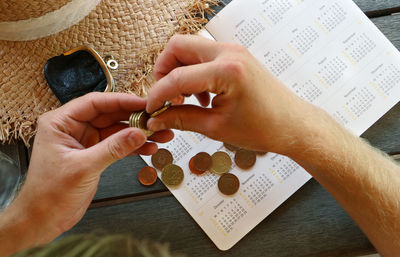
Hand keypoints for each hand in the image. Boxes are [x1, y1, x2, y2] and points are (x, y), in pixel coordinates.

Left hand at [0, 93, 172, 254]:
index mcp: (60, 122)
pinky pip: (117, 145)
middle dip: (134, 117)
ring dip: (137, 132)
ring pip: (116, 130)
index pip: (95, 103)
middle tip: (156, 119)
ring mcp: (85, 141)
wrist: (43, 220)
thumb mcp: (83, 167)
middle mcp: (73, 128)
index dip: (121, 101)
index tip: (142, 103)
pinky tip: (149, 148)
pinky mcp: (94, 154)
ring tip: (160, 134)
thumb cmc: (48, 194)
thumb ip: (113, 149)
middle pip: (109, 114)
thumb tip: (138, 133)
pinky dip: (133, 147)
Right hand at [146, 34, 319, 154]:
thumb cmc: (264, 128)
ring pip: (190, 48)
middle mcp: (230, 53)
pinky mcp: (236, 56)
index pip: (177, 77)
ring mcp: (234, 51)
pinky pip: (204, 55)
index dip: (157, 94)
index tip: (151, 109)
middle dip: (163, 71)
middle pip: (178, 46)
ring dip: (179, 71)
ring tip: (184, 100)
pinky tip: (200, 96)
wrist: (292, 125)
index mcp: (226, 71)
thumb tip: (157, 118)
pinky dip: (194, 71)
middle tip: (164, 96)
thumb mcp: (216, 127)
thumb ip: (181, 119)